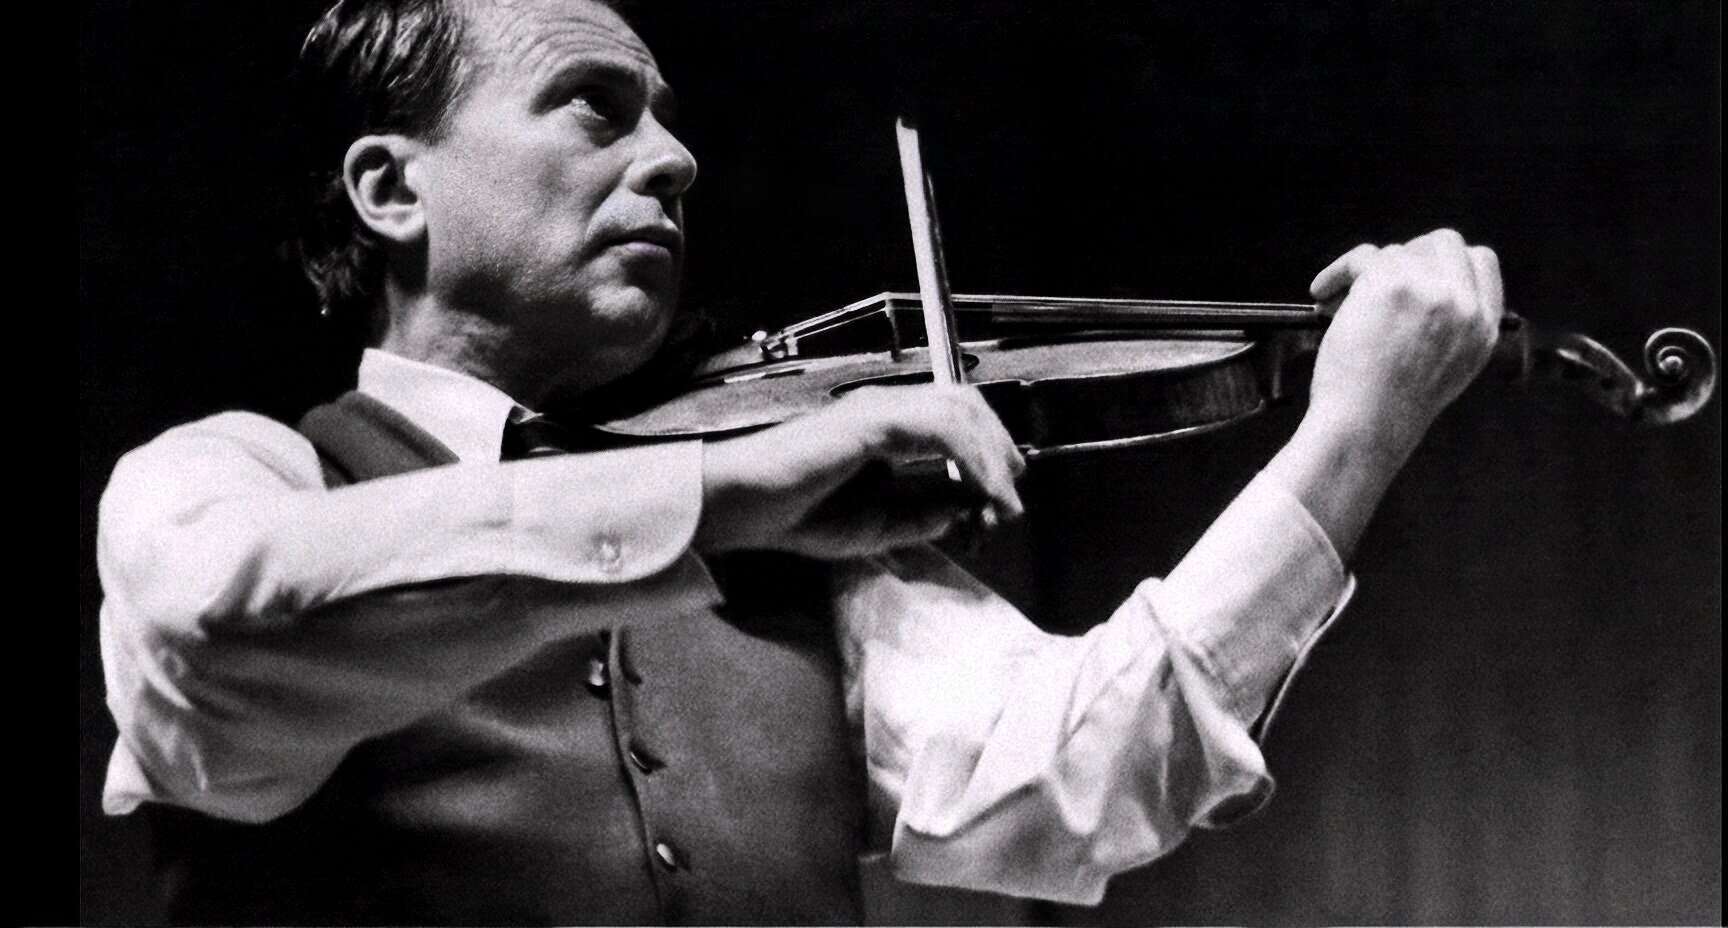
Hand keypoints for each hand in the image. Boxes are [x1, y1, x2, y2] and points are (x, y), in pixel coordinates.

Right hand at [695, 385, 1026, 558]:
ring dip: (993, 457)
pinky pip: (941, 428)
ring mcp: (879, 407)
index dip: (988, 455)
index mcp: (886, 426)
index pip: (955, 420)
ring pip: (961, 412)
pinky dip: (973, 460)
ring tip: (1003, 501)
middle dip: (1000, 449)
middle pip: (967, 405)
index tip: (999, 506)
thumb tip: (967, 510)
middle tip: (1010, 499)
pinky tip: (982, 493)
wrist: (743, 506)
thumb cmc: (795, 514)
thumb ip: (923, 514)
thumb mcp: (878, 525)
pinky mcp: (872, 419)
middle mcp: (887, 407)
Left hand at [1306, 228, 1504, 459]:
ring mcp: (1431, 290)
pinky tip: (1322, 294)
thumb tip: (1424, 286)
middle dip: (1405, 258)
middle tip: (1375, 283)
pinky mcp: (1391, 282)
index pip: (1482, 261)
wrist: (1365, 427)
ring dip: (1366, 272)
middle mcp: (1465, 305)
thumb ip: (1450, 325)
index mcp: (1484, 328)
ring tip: (1340, 303)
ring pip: (1399, 250)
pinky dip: (1337, 272)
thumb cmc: (1390, 409)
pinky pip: (1363, 256)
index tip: (1415, 272)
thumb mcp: (1449, 368)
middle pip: (1443, 243)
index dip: (1445, 260)